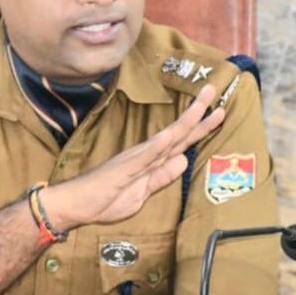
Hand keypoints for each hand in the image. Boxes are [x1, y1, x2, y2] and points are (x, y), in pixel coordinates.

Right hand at [48, 84, 224, 227]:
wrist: (77, 204)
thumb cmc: (105, 199)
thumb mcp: (142, 194)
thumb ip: (161, 178)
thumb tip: (182, 162)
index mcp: (152, 162)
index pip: (181, 142)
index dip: (200, 127)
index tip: (218, 111)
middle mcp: (147, 155)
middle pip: (179, 133)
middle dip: (199, 113)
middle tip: (215, 90)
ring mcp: (136, 159)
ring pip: (167, 138)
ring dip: (186, 121)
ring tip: (203, 103)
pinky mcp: (125, 168)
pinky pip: (145, 156)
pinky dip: (159, 145)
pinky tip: (170, 134)